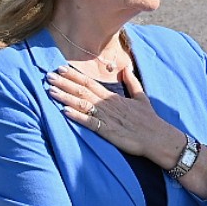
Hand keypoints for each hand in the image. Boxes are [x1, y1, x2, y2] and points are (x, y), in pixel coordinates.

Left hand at [47, 61, 176, 162]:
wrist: (158, 138)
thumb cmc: (149, 119)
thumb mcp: (142, 97)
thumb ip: (132, 82)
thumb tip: (126, 67)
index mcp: (114, 97)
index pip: (90, 82)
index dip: (75, 75)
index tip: (61, 68)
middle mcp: (108, 105)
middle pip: (83, 91)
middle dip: (65, 83)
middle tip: (48, 76)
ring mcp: (108, 118)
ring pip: (83, 104)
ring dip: (66, 97)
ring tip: (51, 91)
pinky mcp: (108, 131)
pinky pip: (90, 123)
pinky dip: (77, 117)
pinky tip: (64, 111)